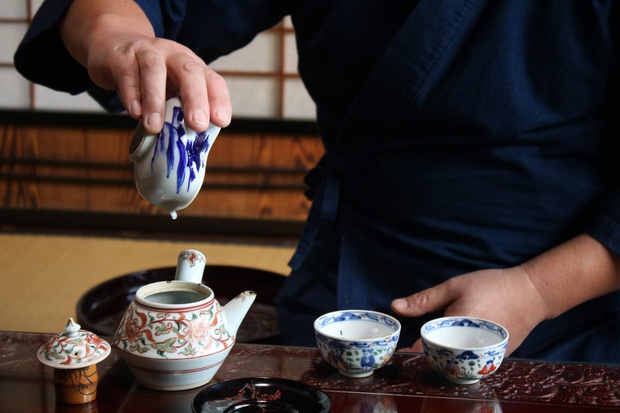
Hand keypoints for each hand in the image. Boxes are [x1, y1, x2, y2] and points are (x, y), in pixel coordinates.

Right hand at [60, 0, 231, 133]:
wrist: (112, 46)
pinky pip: (127, 75)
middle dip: (196, 99)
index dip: (219, 100)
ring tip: (154, 127)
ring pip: (154, 70)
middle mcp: (173, 55)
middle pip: (189, 72)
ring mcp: (146, 52)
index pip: (212, 80)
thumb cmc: (148, 77)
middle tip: (197, 124)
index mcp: (191, 66)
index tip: (221, 121)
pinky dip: (131, 95)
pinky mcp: (120, 58)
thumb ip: (180, 111)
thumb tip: (189, 144)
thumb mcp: (170, 90)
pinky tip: (134, 112)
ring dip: (155, 101)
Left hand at [391, 266, 546, 355]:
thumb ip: (424, 300)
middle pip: (441, 362)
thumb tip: (395, 307)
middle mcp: (473, 348)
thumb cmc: (492, 286)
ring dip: (444, 358)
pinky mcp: (496, 359)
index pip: (426, 350)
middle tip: (415, 347)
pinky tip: (456, 346)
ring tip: (435, 346)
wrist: (532, 294)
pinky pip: (473, 363)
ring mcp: (487, 356)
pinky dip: (461, 356)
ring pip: (457, 365)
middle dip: (426, 356)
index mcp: (458, 328)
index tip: (398, 351)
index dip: (409, 352)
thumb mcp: (454, 287)